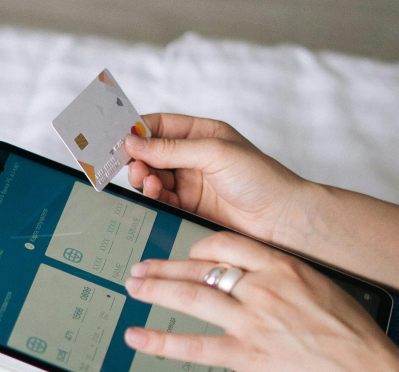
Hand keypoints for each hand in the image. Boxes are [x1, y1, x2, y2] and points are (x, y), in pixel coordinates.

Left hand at [122, 231, 398, 371]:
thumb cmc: (353, 335)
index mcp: (282, 266)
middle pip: (200, 268)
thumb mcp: (323, 289)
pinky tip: (137, 338)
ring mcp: (252, 320)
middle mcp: (263, 288)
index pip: (225, 244)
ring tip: (133, 288)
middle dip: (164, 268)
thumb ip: (286, 279)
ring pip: (191, 297)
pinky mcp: (247, 354)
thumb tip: (262, 277)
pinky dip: (161, 342)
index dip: (198, 249)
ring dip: (156, 290)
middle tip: (140, 269)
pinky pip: (194, 346)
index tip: (186, 255)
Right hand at [125, 114, 311, 243]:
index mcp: (202, 133)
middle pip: (150, 152)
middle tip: (130, 163)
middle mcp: (194, 156)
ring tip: (145, 180)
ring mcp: (190, 182)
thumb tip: (133, 141)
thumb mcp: (214, 153)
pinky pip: (160, 198)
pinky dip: (152, 195)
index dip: (137, 129)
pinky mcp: (188, 206)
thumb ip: (172, 148)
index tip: (118, 136)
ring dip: (143, 177)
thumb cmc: (260, 178)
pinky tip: (153, 192)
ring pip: (152, 176)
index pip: (159, 125)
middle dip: (137, 157)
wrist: (280, 218)